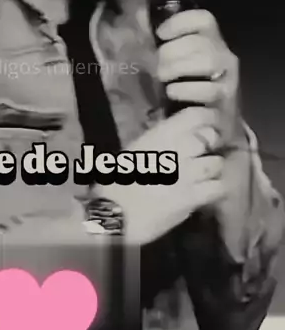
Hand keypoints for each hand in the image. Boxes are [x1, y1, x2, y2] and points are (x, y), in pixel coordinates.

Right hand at [96, 107, 226, 245]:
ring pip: (217, 163)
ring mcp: (186, 174)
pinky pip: (217, 187)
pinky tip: (207, 191)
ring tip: (206, 174)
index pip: (195, 115)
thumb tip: (178, 135)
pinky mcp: (192, 197)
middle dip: (212, 144)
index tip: (210, 123)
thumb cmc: (117, 181)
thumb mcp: (135, 151)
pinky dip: (215, 188)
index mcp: (159, 135)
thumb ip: (159, 141)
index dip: (209, 117)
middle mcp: (176, 150)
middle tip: (208, 150)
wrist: (113, 214)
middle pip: (211, 137)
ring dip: (213, 168)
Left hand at [155, 8, 240, 147]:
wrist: (211, 124)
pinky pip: (210, 89)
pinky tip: (172, 92)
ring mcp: (228, 78)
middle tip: (157, 65)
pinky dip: (187, 89)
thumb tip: (137, 15)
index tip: (160, 34)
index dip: (181, 22)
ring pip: (209, 60)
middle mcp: (223, 55)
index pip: (204, 19)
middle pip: (201, 40)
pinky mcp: (226, 101)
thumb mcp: (173, 61)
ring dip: (179, 67)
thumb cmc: (187, 87)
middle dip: (173, 50)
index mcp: (210, 41)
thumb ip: (155, 39)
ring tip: (163, 78)